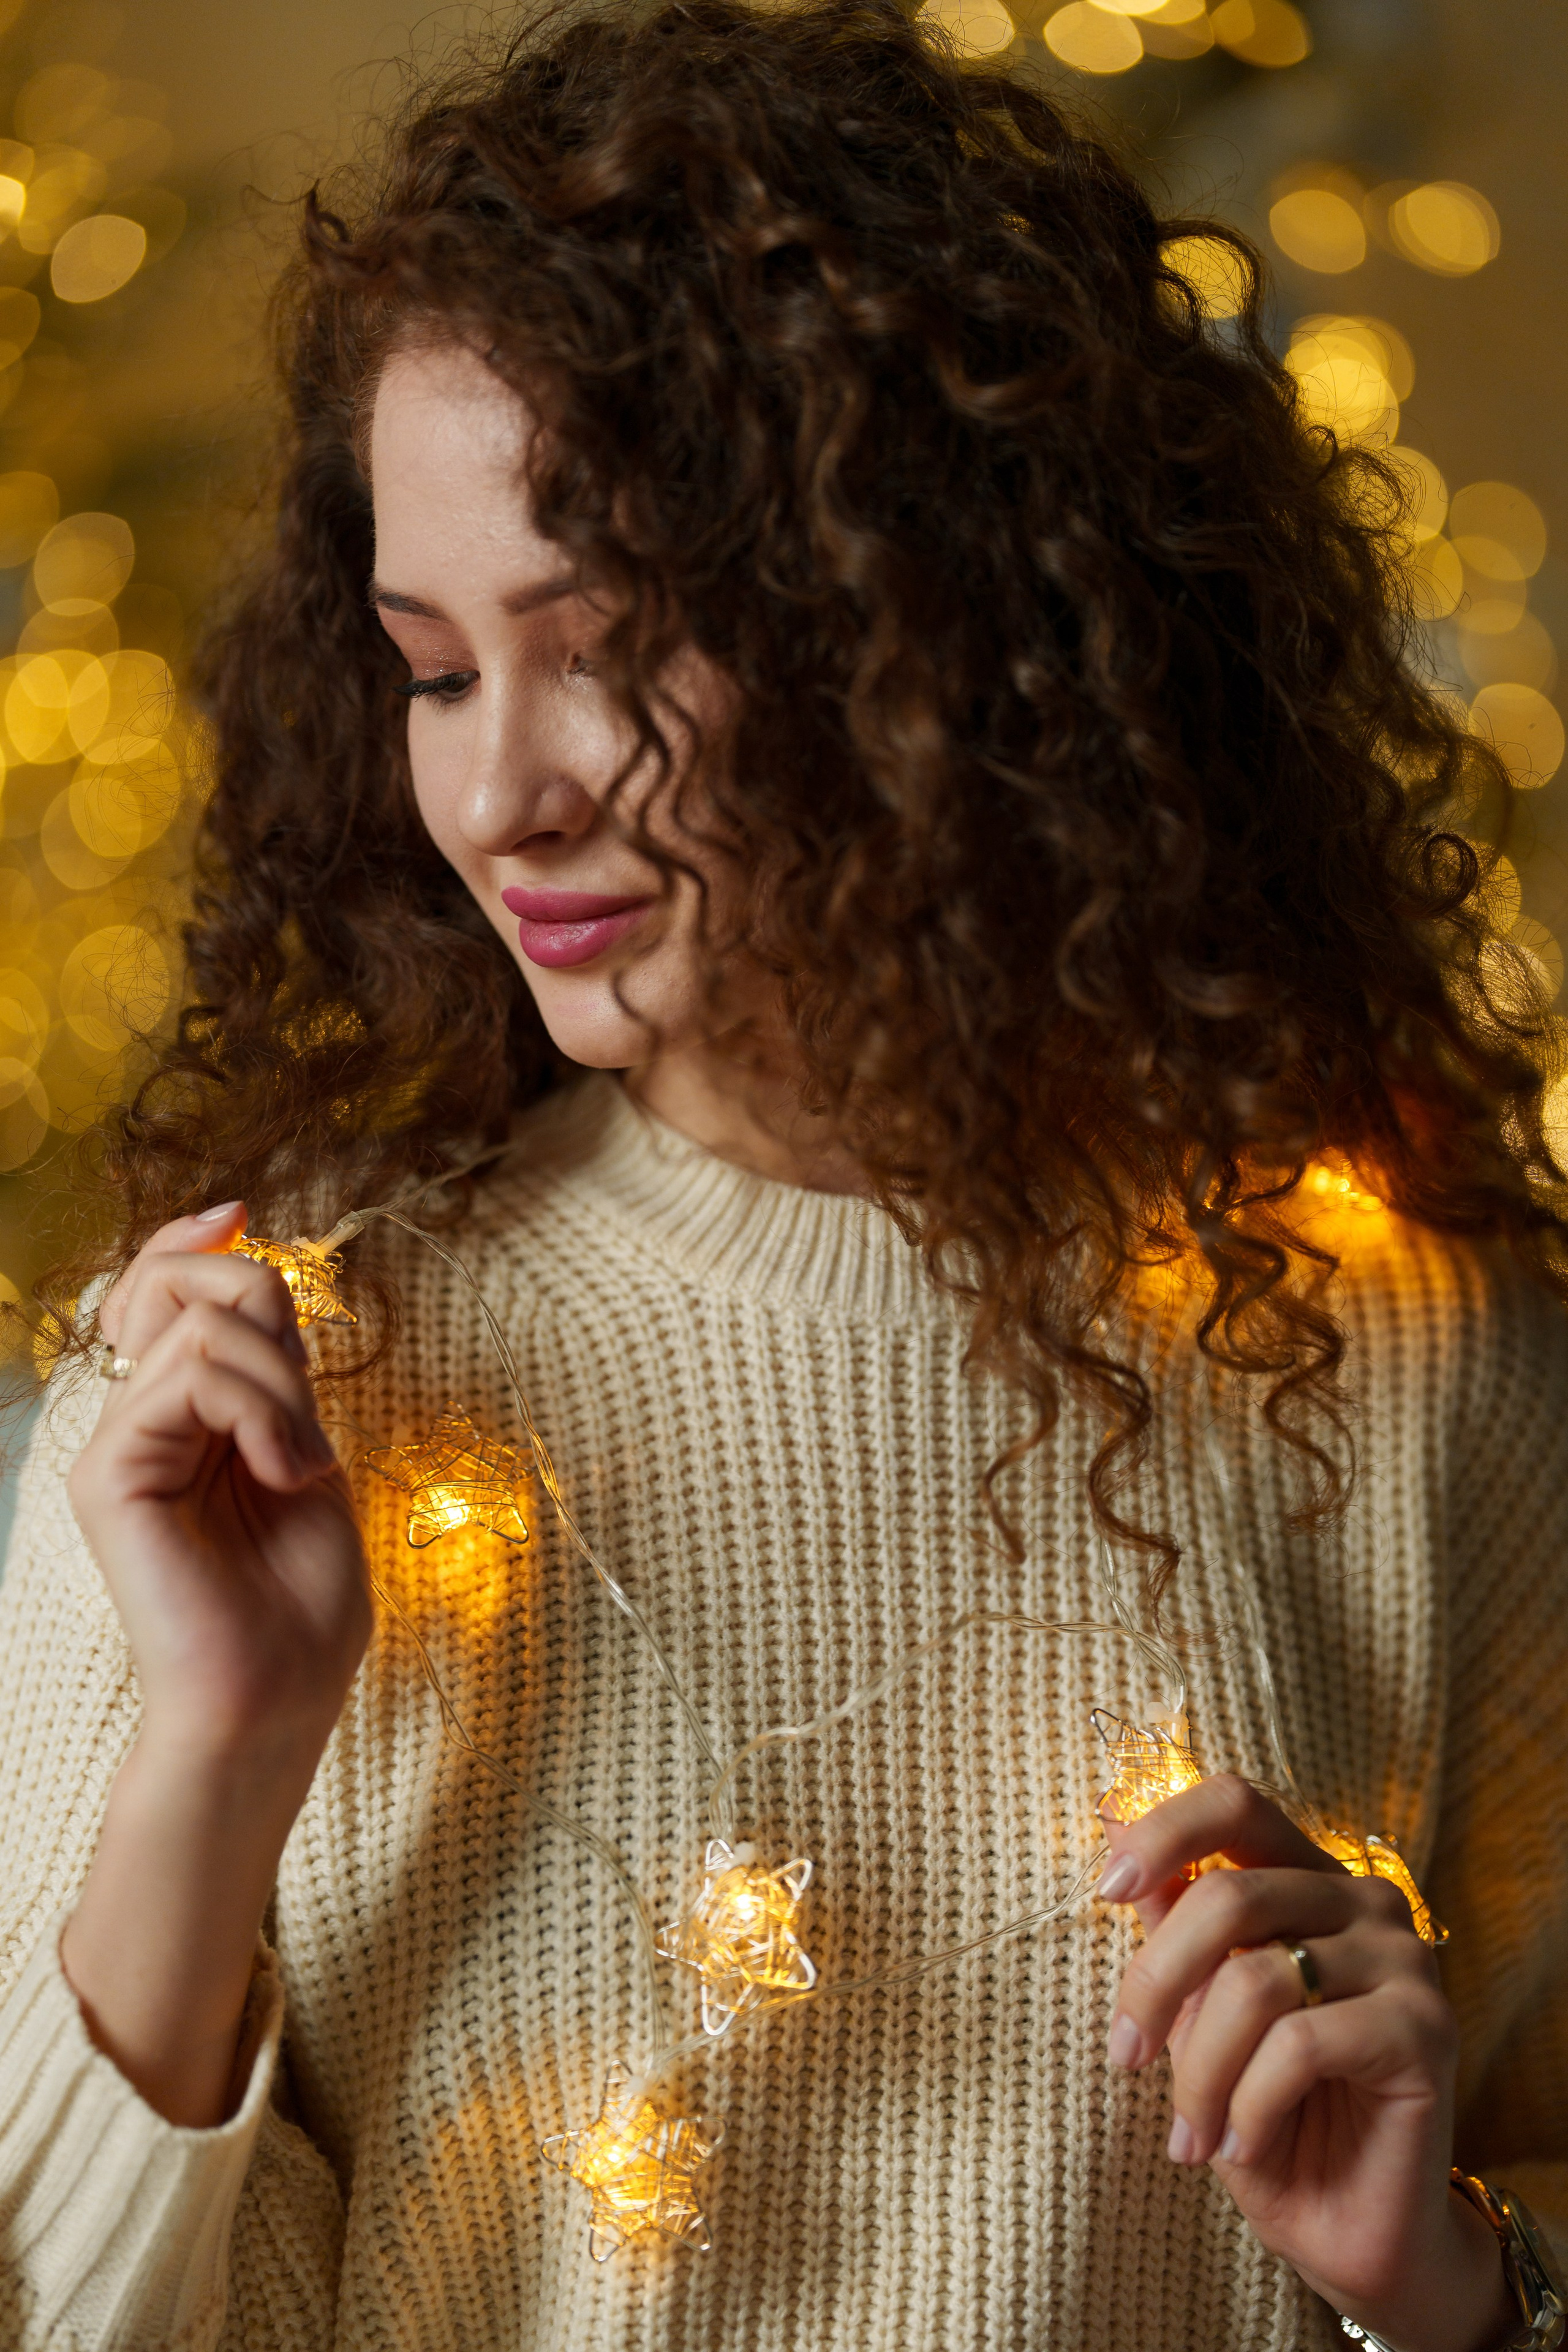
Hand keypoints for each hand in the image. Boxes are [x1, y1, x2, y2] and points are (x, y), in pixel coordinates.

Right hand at [73, 1200, 369, 1765]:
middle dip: (268, 1313)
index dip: (198, 1237)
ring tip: (300, 1467)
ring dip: (282, 1386)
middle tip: (302, 1411)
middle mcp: (140, 1418)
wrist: (276, 1695)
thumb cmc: (301, 1600)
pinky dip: (262, 1410)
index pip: (166, 1286)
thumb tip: (253, 1270)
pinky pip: (190, 1376)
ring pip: (203, 1327)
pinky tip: (283, 1474)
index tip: (241, 1210)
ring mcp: (119, 1444)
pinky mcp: (109, 1472)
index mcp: (185, 1413)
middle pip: (190, 1282)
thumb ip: (272, 1371)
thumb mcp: (304, 1451)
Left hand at [1100, 1776, 1514, 2351]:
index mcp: (1309, 1878)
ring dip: (1199, 2070)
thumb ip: (1173, 1918)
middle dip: (1155, 1984)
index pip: (1236, 1803)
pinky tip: (1241, 2142)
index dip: (1165, 1831)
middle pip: (1228, 1897)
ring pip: (1254, 1981)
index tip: (1105, 1888)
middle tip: (1123, 2058)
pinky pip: (1300, 2044)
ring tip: (1189, 2135)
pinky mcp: (1425, 2029)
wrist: (1346, 2228)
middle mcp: (1365, 1901)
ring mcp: (1404, 1961)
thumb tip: (1110, 1819)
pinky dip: (1249, 2101)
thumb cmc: (1264, 2111)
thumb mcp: (1201, 2009)